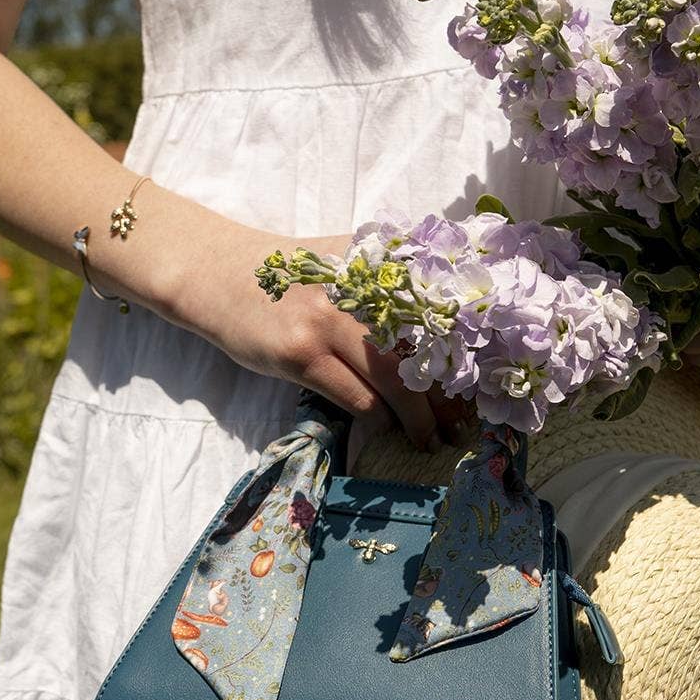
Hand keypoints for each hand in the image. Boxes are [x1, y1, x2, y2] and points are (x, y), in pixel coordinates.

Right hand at [165, 223, 474, 450]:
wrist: (218, 274)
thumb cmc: (287, 275)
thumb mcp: (341, 261)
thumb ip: (386, 281)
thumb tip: (445, 322)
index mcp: (377, 262)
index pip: (438, 310)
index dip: (464, 351)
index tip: (481, 383)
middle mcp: (359, 288)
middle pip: (423, 350)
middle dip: (447, 394)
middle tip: (462, 423)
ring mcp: (328, 321)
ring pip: (394, 381)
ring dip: (417, 418)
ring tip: (429, 437)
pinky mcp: (301, 354)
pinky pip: (356, 398)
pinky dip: (378, 418)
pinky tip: (385, 428)